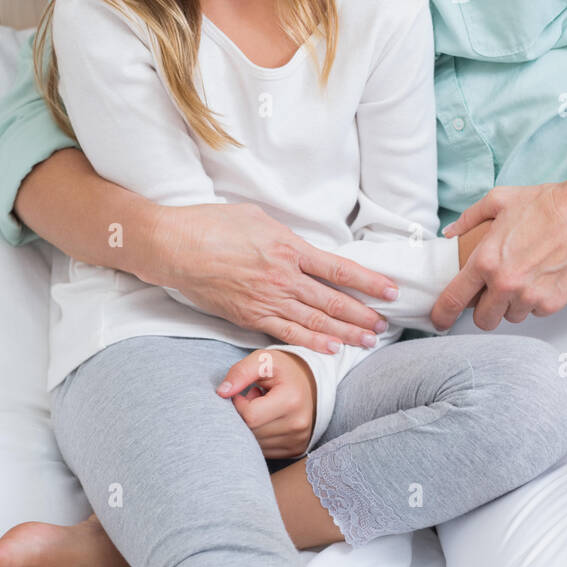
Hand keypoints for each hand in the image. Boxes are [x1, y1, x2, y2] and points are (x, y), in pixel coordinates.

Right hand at [150, 202, 399, 354]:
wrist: (175, 246)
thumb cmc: (213, 224)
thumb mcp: (258, 218)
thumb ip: (285, 237)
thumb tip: (303, 249)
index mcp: (288, 247)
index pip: (338, 269)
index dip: (368, 282)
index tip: (390, 291)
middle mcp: (282, 276)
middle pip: (332, 300)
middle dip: (362, 314)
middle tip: (385, 324)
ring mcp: (266, 299)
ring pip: (314, 321)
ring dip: (345, 332)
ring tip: (368, 341)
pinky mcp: (248, 316)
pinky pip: (286, 333)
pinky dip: (311, 342)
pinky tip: (331, 349)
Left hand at [216, 348, 317, 458]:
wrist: (311, 382)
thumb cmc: (284, 370)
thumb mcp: (264, 361)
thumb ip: (241, 372)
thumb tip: (222, 393)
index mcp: (291, 400)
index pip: (250, 416)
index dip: (239, 404)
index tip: (245, 393)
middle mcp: (298, 424)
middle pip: (252, 432)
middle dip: (244, 417)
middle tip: (253, 400)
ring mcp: (298, 440)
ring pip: (256, 444)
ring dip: (251, 428)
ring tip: (262, 409)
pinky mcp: (296, 449)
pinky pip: (265, 451)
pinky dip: (260, 437)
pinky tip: (267, 421)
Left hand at [431, 170, 566, 330]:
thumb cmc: (546, 204)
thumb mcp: (499, 200)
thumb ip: (469, 218)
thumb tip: (451, 232)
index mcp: (487, 260)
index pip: (455, 298)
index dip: (442, 314)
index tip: (439, 320)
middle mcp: (506, 283)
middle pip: (483, 320)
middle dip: (483, 312)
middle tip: (490, 297)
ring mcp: (530, 296)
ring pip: (511, 317)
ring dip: (512, 305)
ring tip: (523, 279)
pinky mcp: (553, 303)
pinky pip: (535, 312)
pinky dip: (535, 301)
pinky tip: (542, 278)